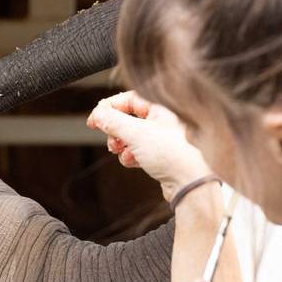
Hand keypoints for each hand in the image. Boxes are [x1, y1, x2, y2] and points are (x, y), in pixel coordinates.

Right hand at [86, 91, 210, 200]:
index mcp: (160, 107)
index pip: (128, 99)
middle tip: (111, 140)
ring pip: (130, 136)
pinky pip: (137, 150)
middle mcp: (162, 120)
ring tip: (121, 152)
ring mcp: (161, 137)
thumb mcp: (135, 133)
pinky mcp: (160, 154)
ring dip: (121, 144)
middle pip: (127, 118)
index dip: (109, 108)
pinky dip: (131, 156)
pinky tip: (134, 162)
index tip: (94, 120)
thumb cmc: (170, 154)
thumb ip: (113, 121)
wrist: (187, 182)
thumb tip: (97, 114)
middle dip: (114, 130)